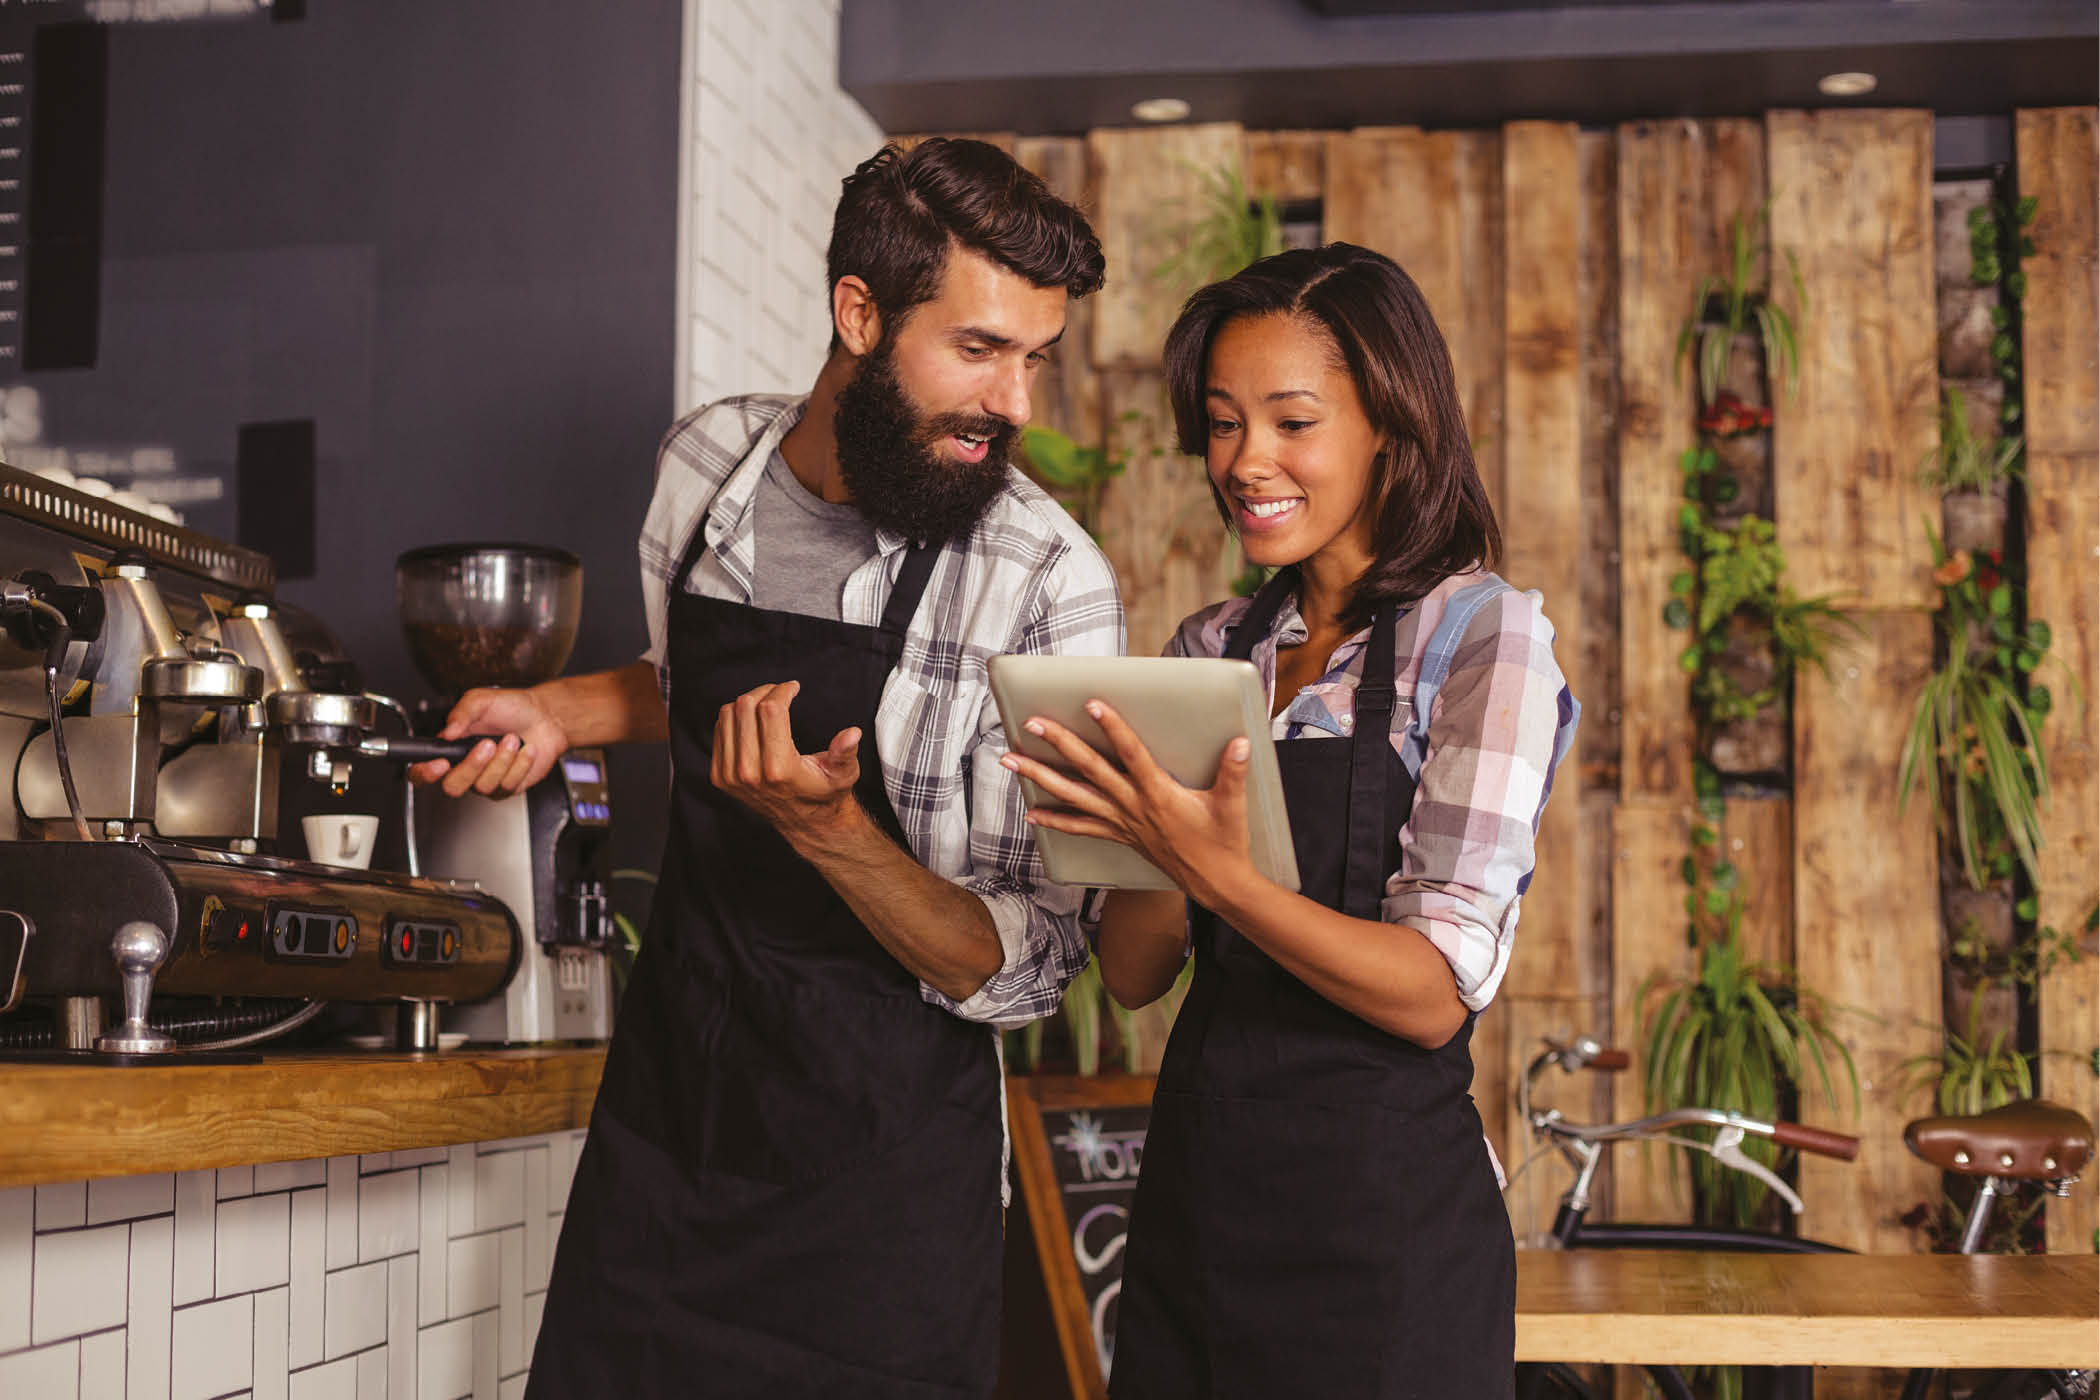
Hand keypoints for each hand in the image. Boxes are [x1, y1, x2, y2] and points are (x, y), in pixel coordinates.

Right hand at [408, 686, 567, 796]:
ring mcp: (486, 780)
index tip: (439, 763)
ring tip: (512, 739)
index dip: (424, 773)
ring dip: (502, 759)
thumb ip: (461, 713)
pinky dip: (520, 764)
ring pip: (483, 786)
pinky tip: (525, 749)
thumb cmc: (512, 708)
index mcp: (451, 748)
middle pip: (452, 786)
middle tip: (488, 744)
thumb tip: (447, 732)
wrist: (544, 716)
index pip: (422, 771)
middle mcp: (465, 768)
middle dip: (472, 766)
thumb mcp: (481, 700)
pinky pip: (507, 785)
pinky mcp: (507, 787)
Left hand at [709, 679, 861, 844]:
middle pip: (745, 707)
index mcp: (779, 769)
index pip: (769, 710)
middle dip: (765, 691)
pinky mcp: (720, 776)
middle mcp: (749, 772)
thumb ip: (845, 753)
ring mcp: (731, 775)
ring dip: (749, 702)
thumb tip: (852, 734)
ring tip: (768, 704)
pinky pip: (719, 730)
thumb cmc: (825, 793)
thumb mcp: (843, 774)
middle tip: (781, 692)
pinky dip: (735, 718)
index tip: (793, 688)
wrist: (804, 822)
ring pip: (728, 715)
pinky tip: (754, 721)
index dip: (782, 690)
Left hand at [1000, 700, 1255, 906]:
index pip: (1131, 754)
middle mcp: (1133, 807)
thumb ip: (1234, 772)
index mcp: (1159, 794)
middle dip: (1059, 744)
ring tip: (1010, 761)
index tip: (1092, 705)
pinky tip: (1032, 815)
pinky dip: (1055, 821)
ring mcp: (1123, 823)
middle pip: (1089, 770)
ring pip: (1074, 797)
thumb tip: (1240, 742)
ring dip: (1040, 778)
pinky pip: (1081, 828)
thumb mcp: (1233, 805)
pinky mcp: (1121, 837)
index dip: (1113, 728)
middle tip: (1032, 724)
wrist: (1216, 883)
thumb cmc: (1224, 842)